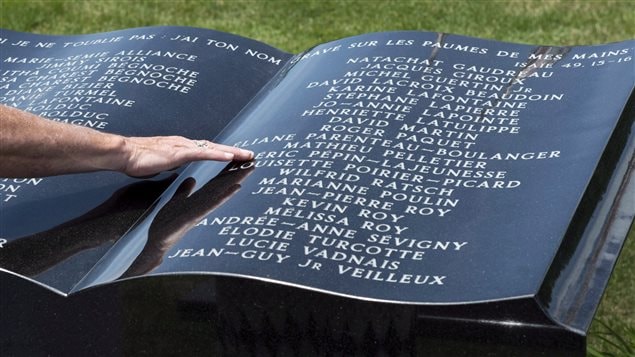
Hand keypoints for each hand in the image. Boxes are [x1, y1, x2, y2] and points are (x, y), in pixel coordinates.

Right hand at [120, 136, 253, 177]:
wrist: (124, 152)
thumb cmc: (137, 158)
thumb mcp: (160, 164)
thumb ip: (171, 165)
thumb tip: (177, 169)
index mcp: (181, 147)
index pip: (207, 149)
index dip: (222, 153)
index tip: (236, 157)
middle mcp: (185, 144)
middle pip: (214, 147)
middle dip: (233, 151)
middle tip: (250, 155)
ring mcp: (183, 147)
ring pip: (212, 149)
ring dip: (231, 152)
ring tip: (247, 156)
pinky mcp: (179, 153)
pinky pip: (203, 153)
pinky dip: (218, 155)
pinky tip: (229, 157)